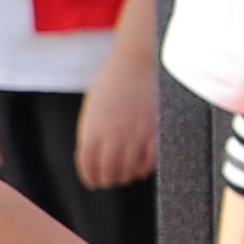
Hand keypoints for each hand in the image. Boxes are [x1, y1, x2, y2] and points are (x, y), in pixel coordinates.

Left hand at [77, 35, 158, 190]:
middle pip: (109, 172)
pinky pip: (149, 162)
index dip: (91, 178)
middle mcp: (113, 135)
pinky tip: (141, 165)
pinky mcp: (155, 133)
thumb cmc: (113, 82)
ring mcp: (135, 135)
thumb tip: (94, 159)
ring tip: (127, 173)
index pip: (88, 166)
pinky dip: (144, 168)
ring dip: (127, 176)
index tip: (94, 182)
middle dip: (109, 180)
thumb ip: (92, 133)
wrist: (138, 62)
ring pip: (129, 171)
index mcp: (93, 129)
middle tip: (111, 180)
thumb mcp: (93, 108)